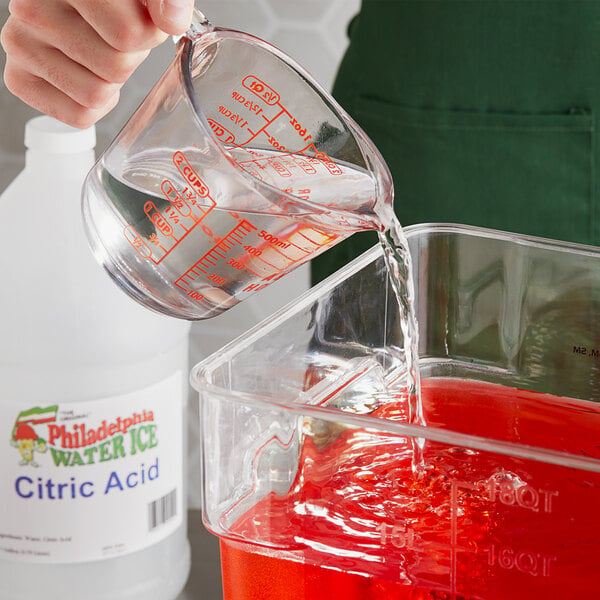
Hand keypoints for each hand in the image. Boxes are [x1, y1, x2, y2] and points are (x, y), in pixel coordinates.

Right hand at [1, 0, 193, 127]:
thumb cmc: (116, 1)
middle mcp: (31, 9)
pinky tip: (88, 74)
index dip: (150, 36)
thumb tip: (171, 21)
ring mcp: (19, 44)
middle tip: (116, 38)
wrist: (76, 5)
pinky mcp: (19, 78)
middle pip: (115, 68)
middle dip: (130, 59)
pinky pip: (80, 115)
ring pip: (97, 95)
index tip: (141, 20)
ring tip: (100, 52)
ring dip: (112, 83)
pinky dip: (96, 105)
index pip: (128, 35)